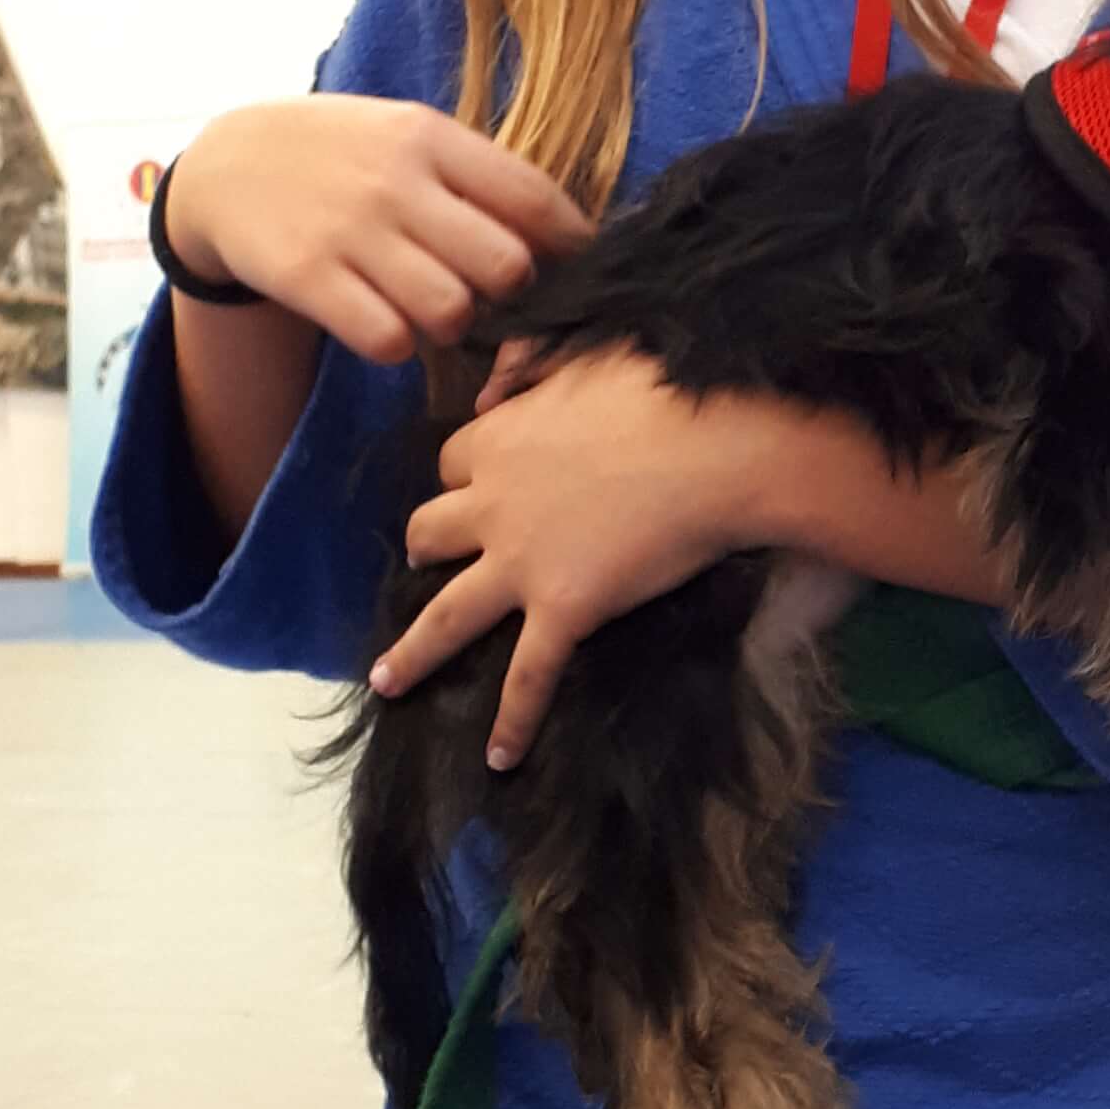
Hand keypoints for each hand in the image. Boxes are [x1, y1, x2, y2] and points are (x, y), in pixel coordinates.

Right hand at [164, 97, 585, 364]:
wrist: (225, 163)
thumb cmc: (340, 154)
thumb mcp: (405, 134)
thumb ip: (476, 175)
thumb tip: (565, 234)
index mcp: (430, 137)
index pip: (532, 198)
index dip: (569, 244)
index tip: (572, 266)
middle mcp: (395, 181)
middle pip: (504, 266)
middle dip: (508, 293)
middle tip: (484, 292)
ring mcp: (350, 230)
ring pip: (451, 312)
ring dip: (452, 325)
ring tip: (429, 309)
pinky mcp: (307, 276)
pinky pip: (387, 340)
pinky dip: (395, 344)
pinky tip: (381, 322)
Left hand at [371, 346, 791, 767]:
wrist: (722, 444)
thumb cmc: (669, 386)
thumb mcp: (589, 350)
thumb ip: (536, 364)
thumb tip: (502, 378)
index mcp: (501, 436)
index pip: (455, 457)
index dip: (467, 472)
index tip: (482, 480)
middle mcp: (493, 501)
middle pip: (430, 527)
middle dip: (429, 543)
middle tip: (432, 560)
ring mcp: (522, 561)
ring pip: (445, 612)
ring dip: (412, 650)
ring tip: (387, 679)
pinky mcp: (563, 609)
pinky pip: (529, 677)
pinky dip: (512, 722)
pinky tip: (499, 758)